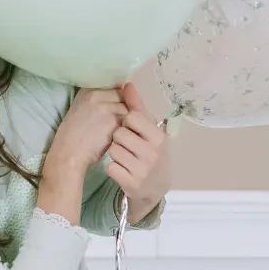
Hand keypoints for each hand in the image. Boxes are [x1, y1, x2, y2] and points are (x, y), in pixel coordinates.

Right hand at [45, 88, 128, 176]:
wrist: (69, 152)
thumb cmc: (75, 133)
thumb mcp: (81, 107)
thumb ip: (99, 98)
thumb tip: (122, 89)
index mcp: (88, 90)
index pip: (115, 85)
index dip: (118, 97)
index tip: (114, 108)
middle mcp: (96, 94)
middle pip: (123, 95)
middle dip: (124, 107)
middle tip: (115, 121)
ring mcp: (106, 107)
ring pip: (128, 108)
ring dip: (127, 118)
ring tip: (117, 129)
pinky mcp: (114, 121)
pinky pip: (130, 121)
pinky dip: (127, 128)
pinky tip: (117, 135)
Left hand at [107, 83, 171, 222]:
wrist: (157, 186)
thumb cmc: (151, 150)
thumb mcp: (150, 129)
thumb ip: (137, 107)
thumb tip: (127, 84)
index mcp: (158, 136)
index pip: (131, 117)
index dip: (127, 122)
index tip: (132, 128)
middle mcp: (152, 153)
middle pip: (119, 134)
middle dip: (119, 138)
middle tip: (128, 145)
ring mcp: (142, 170)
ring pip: (112, 150)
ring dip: (114, 152)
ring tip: (125, 156)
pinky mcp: (130, 183)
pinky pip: (110, 167)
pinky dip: (112, 167)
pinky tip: (122, 168)